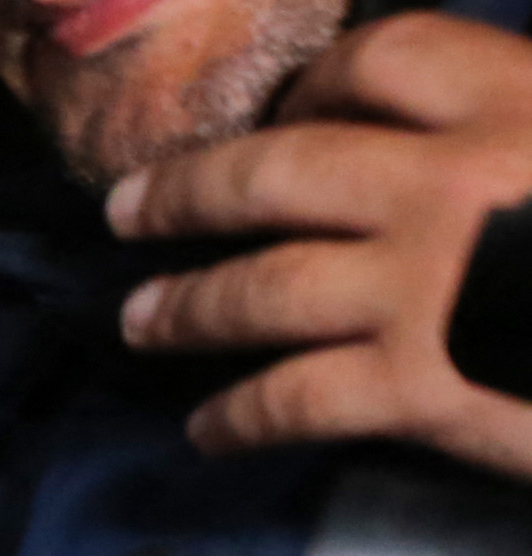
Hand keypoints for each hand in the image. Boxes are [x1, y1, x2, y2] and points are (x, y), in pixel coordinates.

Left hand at [112, 13, 531, 473]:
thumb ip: (517, 127)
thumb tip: (450, 122)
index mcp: (517, 102)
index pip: (383, 58)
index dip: (319, 85)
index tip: (284, 115)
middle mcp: (453, 182)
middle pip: (280, 169)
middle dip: (191, 191)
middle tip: (130, 211)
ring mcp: (426, 286)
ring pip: (264, 286)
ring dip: (188, 304)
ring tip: (145, 318)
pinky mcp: (420, 387)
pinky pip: (294, 397)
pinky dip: (239, 415)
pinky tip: (210, 429)